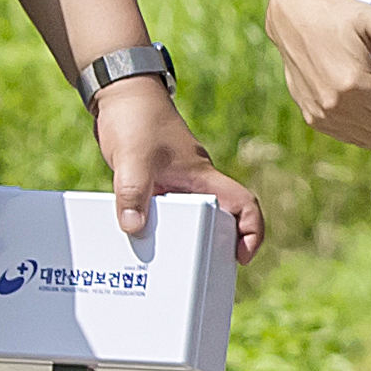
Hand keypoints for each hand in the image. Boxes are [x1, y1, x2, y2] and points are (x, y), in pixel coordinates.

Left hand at [92, 63, 262, 264]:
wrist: (118, 94)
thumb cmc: (137, 118)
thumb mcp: (134, 158)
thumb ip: (133, 191)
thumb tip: (133, 228)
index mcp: (204, 178)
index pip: (243, 204)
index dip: (251, 231)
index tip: (240, 256)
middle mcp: (193, 185)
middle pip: (217, 221)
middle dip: (212, 249)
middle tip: (197, 276)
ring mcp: (173, 186)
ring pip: (185, 222)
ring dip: (177, 243)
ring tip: (159, 269)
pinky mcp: (153, 186)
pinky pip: (159, 215)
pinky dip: (151, 230)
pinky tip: (131, 242)